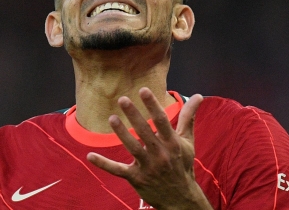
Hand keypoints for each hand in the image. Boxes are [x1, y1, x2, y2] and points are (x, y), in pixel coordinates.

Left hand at [87, 87, 211, 209]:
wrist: (181, 198)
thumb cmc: (182, 164)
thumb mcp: (187, 142)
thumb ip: (188, 118)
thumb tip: (199, 96)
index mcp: (173, 143)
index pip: (162, 121)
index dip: (152, 105)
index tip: (143, 90)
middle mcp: (161, 154)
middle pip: (145, 132)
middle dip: (134, 115)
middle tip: (122, 99)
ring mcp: (148, 167)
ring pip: (133, 148)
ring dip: (122, 133)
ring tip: (112, 119)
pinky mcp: (136, 178)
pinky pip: (118, 170)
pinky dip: (104, 164)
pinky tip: (90, 155)